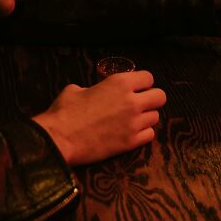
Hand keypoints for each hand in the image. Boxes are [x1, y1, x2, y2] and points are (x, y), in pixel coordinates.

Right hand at [32, 70, 165, 165]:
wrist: (60, 138)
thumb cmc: (65, 111)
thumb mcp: (77, 89)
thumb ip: (94, 88)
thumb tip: (95, 92)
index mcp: (119, 83)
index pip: (148, 77)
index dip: (142, 82)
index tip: (135, 87)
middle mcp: (132, 101)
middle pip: (160, 96)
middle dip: (151, 98)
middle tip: (139, 103)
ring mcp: (133, 123)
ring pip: (156, 117)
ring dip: (146, 117)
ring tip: (133, 120)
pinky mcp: (131, 142)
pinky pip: (150, 134)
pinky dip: (143, 133)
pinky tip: (131, 132)